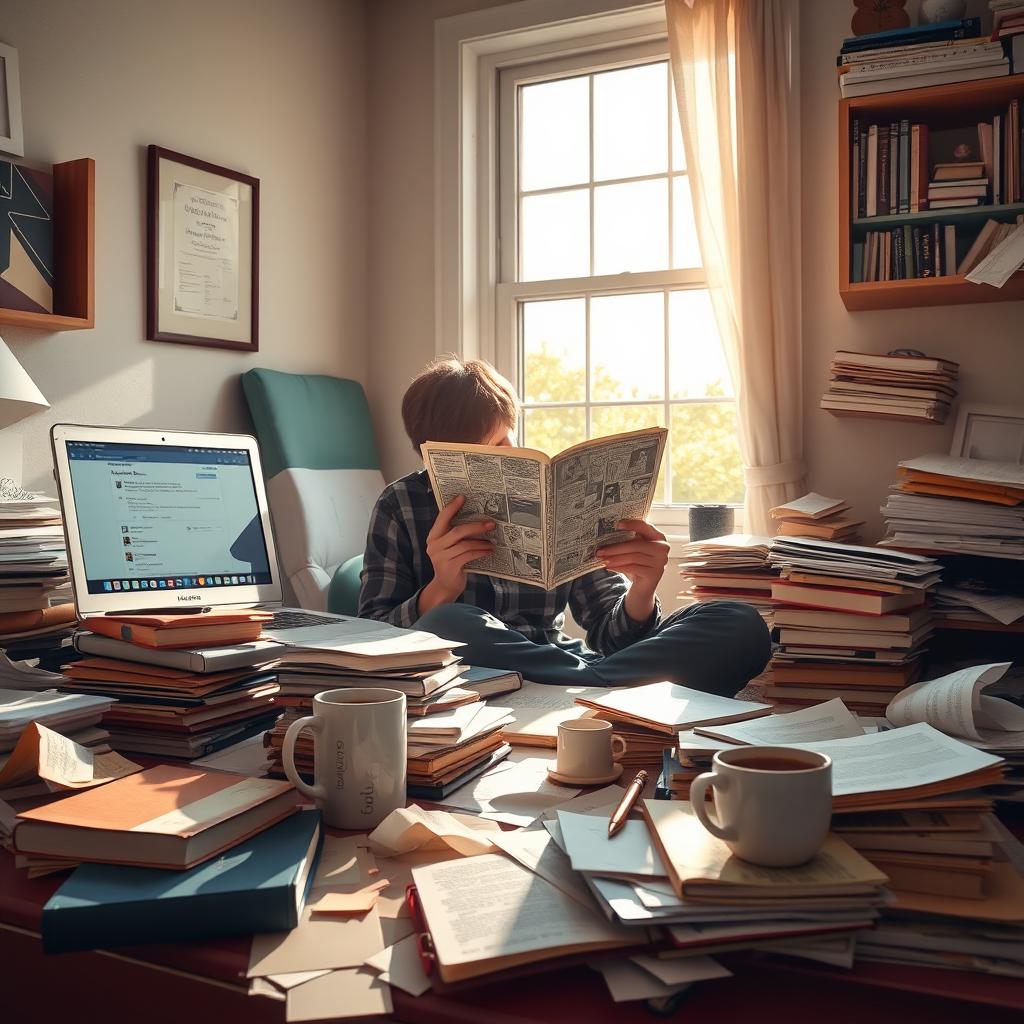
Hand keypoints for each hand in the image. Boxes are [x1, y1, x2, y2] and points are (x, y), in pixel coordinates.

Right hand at [418, 495, 495, 613]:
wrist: (445, 586)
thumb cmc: (451, 562)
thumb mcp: (450, 546)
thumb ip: (456, 535)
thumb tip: (477, 519)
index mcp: (433, 536)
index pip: (442, 517)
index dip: (452, 507)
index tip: (463, 497)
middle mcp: (434, 545)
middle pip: (457, 530)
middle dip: (476, 526)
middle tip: (491, 524)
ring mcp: (440, 557)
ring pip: (465, 544)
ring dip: (481, 542)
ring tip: (493, 542)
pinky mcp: (449, 567)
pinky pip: (468, 555)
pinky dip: (480, 552)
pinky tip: (489, 551)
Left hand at [597, 519, 668, 622]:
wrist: (643, 586)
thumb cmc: (637, 564)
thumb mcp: (634, 550)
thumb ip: (628, 540)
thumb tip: (606, 535)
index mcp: (658, 537)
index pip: (645, 527)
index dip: (632, 524)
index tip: (617, 525)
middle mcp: (662, 548)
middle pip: (636, 545)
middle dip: (616, 547)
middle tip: (600, 550)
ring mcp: (660, 562)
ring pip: (633, 557)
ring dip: (615, 558)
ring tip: (602, 559)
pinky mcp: (654, 574)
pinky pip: (633, 568)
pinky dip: (619, 567)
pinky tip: (609, 567)